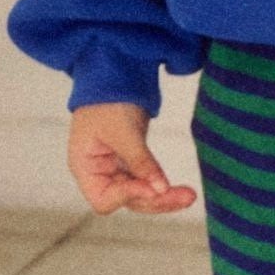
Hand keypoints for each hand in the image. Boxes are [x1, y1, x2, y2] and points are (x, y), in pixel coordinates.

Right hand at [67, 102, 197, 213]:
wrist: (114, 74)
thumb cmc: (108, 99)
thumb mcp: (123, 130)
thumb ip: (140, 161)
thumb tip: (160, 189)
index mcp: (85, 167)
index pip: (104, 199)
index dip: (128, 197)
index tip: (152, 188)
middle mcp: (98, 174)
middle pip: (126, 200)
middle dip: (156, 200)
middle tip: (186, 197)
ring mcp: (115, 169)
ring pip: (140, 193)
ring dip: (164, 196)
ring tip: (189, 196)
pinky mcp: (131, 161)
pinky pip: (146, 180)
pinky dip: (161, 184)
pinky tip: (180, 189)